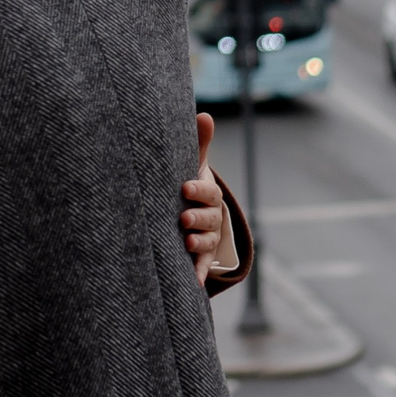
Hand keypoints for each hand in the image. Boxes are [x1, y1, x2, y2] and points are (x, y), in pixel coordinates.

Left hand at [183, 113, 232, 287]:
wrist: (194, 210)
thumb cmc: (189, 184)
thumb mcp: (193, 164)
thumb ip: (199, 144)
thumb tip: (204, 114)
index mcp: (208, 193)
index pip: (207, 191)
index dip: (197, 190)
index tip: (183, 187)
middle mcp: (212, 216)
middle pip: (209, 218)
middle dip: (197, 218)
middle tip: (183, 218)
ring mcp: (208, 237)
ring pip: (207, 241)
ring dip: (198, 243)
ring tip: (185, 242)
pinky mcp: (202, 256)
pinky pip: (203, 265)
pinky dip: (199, 273)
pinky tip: (194, 282)